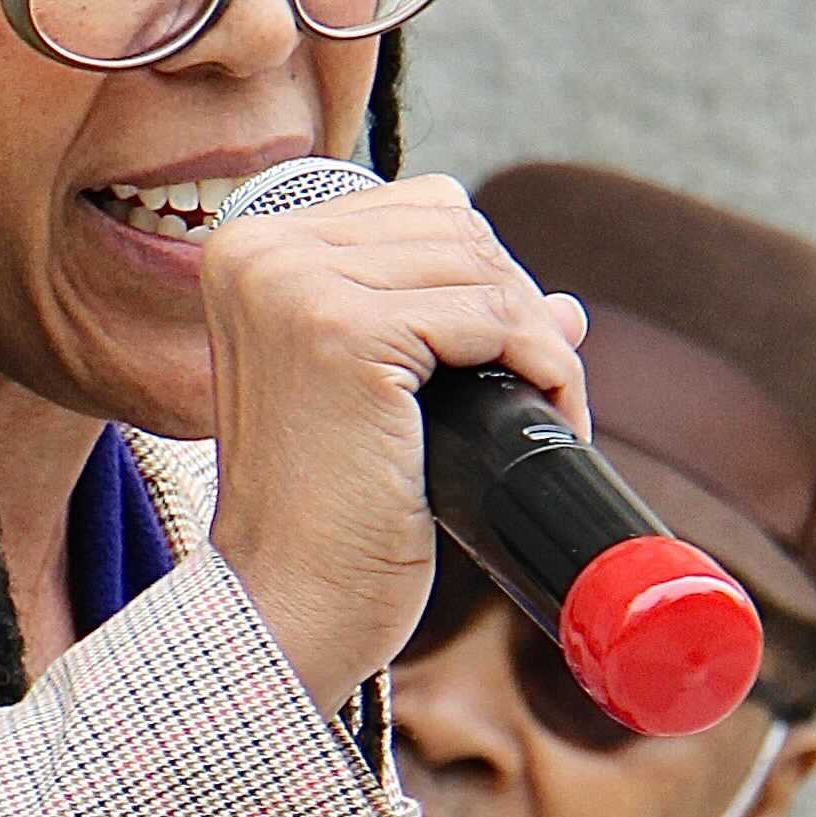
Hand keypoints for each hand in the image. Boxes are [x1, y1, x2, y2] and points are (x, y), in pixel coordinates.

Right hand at [198, 171, 587, 707]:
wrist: (286, 606)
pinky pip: (493, 317)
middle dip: (518, 308)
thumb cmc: (326, 518)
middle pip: (456, 229)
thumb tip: (565, 305)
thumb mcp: (376, 398)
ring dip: (539, 341)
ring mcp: (295, 287)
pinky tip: (547, 416)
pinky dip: (544, 367)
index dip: (485, 279)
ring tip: (545, 412)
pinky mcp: (343, 333)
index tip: (508, 359)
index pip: (419, 210)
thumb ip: (448, 326)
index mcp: (250, 250)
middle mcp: (260, 251)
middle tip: (539, 392)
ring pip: (481, 267)